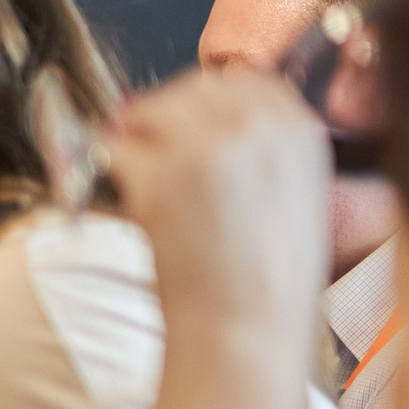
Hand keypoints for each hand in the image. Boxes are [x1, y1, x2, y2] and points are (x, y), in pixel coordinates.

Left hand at [106, 70, 329, 343]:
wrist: (247, 329)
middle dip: (162, 114)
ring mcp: (207, 145)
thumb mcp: (292, 196)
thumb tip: (203, 120)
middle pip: (190, 88)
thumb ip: (262, 148)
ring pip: (146, 110)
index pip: (243, 79)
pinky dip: (109, 169)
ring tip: (142, 181)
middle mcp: (257, 125)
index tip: (187, 122)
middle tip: (148, 149)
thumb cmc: (267, 282)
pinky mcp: (160, 173)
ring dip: (133, 138)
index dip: (206, 100)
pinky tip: (127, 197)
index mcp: (300, 130)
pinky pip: (114, 148)